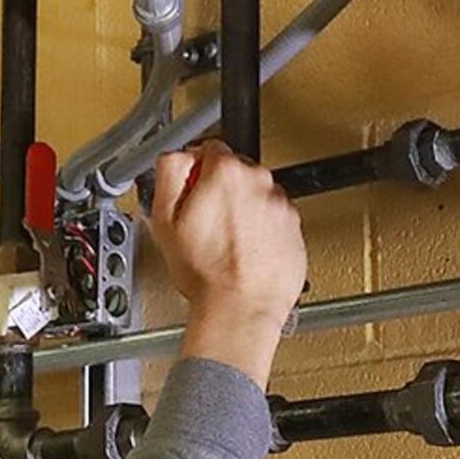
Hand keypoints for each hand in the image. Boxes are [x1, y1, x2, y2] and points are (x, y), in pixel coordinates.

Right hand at [146, 142, 306, 385]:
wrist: (240, 308)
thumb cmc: (206, 274)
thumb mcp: (165, 219)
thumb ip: (170, 173)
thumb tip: (177, 156)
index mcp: (226, 173)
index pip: (210, 149)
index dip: (196, 172)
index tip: (193, 190)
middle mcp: (260, 182)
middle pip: (235, 171)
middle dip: (220, 190)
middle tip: (206, 222)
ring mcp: (280, 204)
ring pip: (256, 194)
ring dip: (243, 209)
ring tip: (226, 241)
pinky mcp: (294, 226)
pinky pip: (273, 217)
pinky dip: (261, 228)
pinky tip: (245, 249)